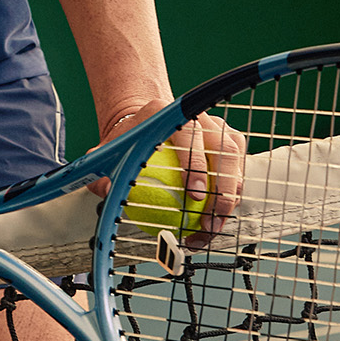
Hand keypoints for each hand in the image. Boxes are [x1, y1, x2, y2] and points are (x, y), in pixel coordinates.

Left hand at [94, 102, 246, 238]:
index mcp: (167, 111)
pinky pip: (237, 170)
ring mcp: (216, 127)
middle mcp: (198, 115)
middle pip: (223, 148)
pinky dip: (231, 196)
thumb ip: (102, 169)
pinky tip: (215, 221)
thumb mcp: (110, 151)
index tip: (194, 194)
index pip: (188, 133)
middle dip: (222, 188)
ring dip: (229, 197)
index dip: (196, 162)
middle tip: (209, 222)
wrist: (147, 125)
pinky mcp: (229, 142)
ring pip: (235, 162)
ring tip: (212, 228)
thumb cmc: (129, 140)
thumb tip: (106, 190)